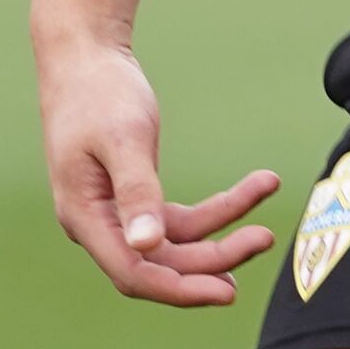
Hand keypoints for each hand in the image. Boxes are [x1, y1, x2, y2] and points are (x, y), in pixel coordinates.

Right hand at [39, 36, 280, 306]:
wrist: (85, 58)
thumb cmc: (99, 93)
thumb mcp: (124, 139)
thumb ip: (136, 192)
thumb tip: (146, 245)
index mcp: (84, 217)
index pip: (134, 273)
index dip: (180, 289)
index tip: (227, 290)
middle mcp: (98, 224)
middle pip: (161, 264)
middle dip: (214, 258)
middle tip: (263, 239)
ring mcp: (117, 213)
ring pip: (177, 243)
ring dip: (222, 235)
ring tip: (265, 228)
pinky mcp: (137, 197)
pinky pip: (182, 219)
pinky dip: (218, 210)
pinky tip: (253, 193)